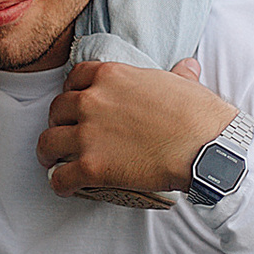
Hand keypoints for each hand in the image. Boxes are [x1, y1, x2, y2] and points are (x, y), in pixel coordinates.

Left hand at [36, 61, 238, 207]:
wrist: (206, 148)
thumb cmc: (199, 115)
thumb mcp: (184, 83)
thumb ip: (177, 74)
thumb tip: (188, 66)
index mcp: (110, 76)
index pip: (74, 79)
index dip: (73, 93)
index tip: (77, 107)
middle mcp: (92, 100)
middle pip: (57, 109)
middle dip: (60, 123)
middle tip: (67, 135)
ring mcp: (88, 134)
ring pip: (48, 142)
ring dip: (49, 153)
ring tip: (55, 162)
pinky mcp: (92, 166)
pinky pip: (60, 178)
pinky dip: (60, 184)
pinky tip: (66, 188)